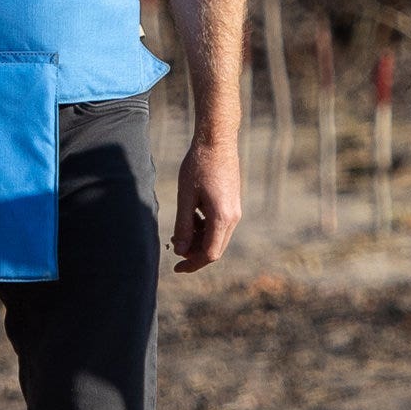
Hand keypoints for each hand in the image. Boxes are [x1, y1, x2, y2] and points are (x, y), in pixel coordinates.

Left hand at [170, 135, 240, 271]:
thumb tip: (180, 251)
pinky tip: (191, 217)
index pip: (209, 254)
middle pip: (215, 249)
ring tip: (179, 231)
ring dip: (199, 240)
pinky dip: (205, 228)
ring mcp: (235, 210)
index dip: (192, 264)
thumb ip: (183, 226)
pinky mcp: (233, 204)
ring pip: (218, 237)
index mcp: (222, 217)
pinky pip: (220, 225)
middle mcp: (233, 217)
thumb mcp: (185, 197)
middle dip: (194, 253)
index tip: (176, 268)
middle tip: (174, 248)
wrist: (217, 141)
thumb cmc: (199, 166)